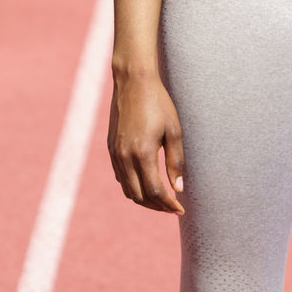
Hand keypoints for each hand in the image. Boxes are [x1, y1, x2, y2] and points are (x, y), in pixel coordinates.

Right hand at [107, 72, 185, 214]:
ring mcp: (115, 154)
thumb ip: (176, 161)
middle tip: (173, 207)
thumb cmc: (158, 103)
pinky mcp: (111, 149)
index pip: (155, 192)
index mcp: (143, 153)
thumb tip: (178, 189)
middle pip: (140, 196)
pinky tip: (146, 182)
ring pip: (128, 190)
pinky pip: (121, 177)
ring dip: (144, 199)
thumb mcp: (174, 130)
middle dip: (157, 206)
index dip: (168, 204)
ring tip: (161, 199)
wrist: (133, 82)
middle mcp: (125, 157)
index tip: (181, 209)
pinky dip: (133, 186)